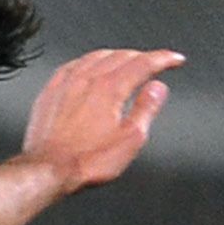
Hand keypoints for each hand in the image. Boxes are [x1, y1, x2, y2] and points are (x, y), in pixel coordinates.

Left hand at [16, 48, 182, 196]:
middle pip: (121, 56)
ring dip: (117, 55)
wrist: (48, 169)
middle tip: (155, 62)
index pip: (143, 63)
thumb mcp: (129, 140)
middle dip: (142, 56)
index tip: (175, 60)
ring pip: (96, 56)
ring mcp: (67, 82)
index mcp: (110, 88)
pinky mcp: (52, 90)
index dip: (163, 59)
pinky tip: (90, 67)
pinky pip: (74, 64)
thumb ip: (146, 109)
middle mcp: (88, 78)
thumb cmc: (87, 161)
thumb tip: (158, 88)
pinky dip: (90, 62)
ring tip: (128, 61)